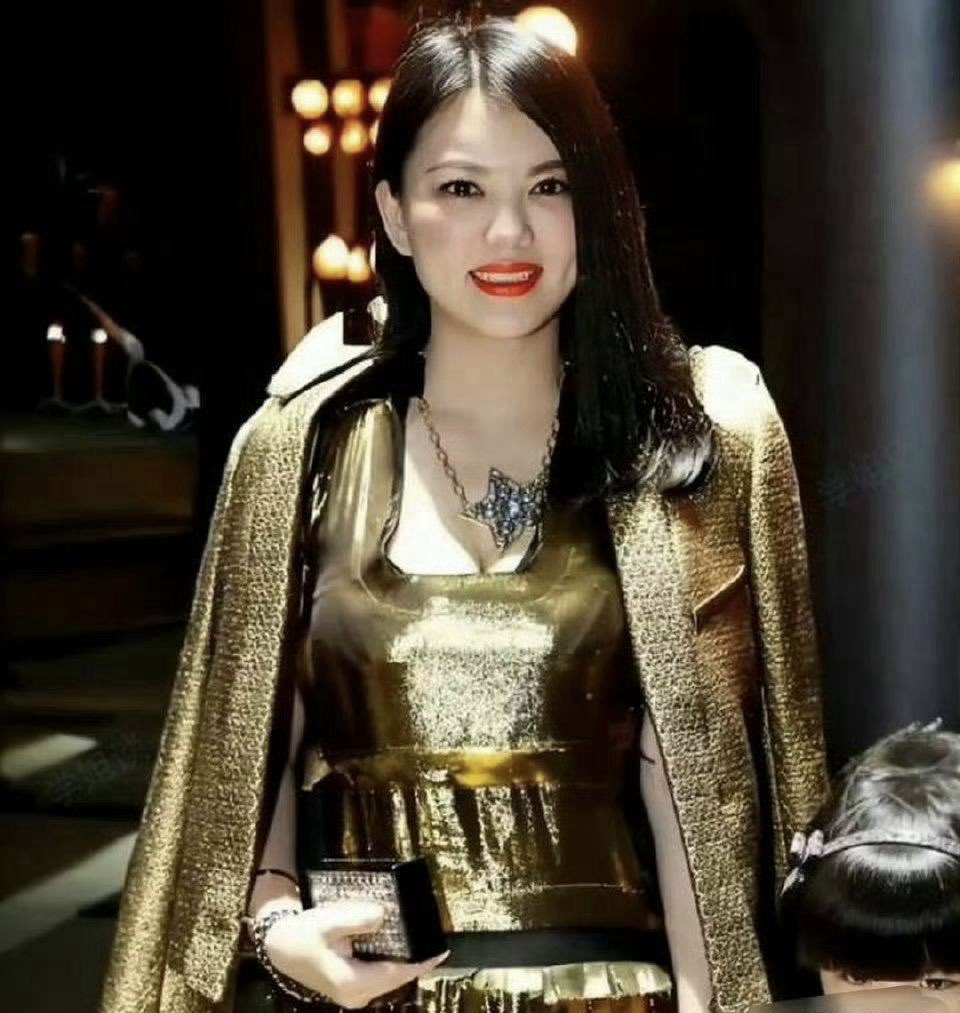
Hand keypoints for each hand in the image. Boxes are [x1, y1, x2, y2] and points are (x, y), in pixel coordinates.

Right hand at [263, 900, 449, 1007]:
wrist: (281, 947)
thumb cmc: (303, 933)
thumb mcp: (328, 920)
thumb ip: (356, 918)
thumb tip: (382, 915)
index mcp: (352, 982)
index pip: (397, 974)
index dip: (422, 962)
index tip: (442, 951)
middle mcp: (356, 994)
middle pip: (396, 977)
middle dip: (415, 958)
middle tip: (434, 936)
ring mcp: (354, 994)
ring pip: (389, 977)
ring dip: (404, 959)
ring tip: (422, 938)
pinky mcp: (352, 987)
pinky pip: (380, 975)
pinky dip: (391, 961)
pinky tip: (400, 944)